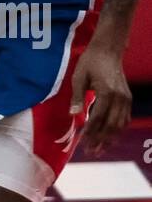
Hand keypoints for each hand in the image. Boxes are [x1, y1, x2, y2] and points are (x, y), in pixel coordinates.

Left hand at [69, 39, 131, 154]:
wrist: (108, 50)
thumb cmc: (90, 62)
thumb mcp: (79, 77)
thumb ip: (77, 97)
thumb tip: (73, 115)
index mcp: (106, 92)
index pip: (98, 118)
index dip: (90, 132)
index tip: (83, 143)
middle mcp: (119, 98)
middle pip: (111, 125)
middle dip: (101, 140)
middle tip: (91, 151)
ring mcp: (126, 98)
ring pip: (120, 124)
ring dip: (110, 138)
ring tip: (100, 149)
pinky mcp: (128, 98)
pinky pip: (125, 118)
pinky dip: (118, 129)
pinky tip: (110, 136)